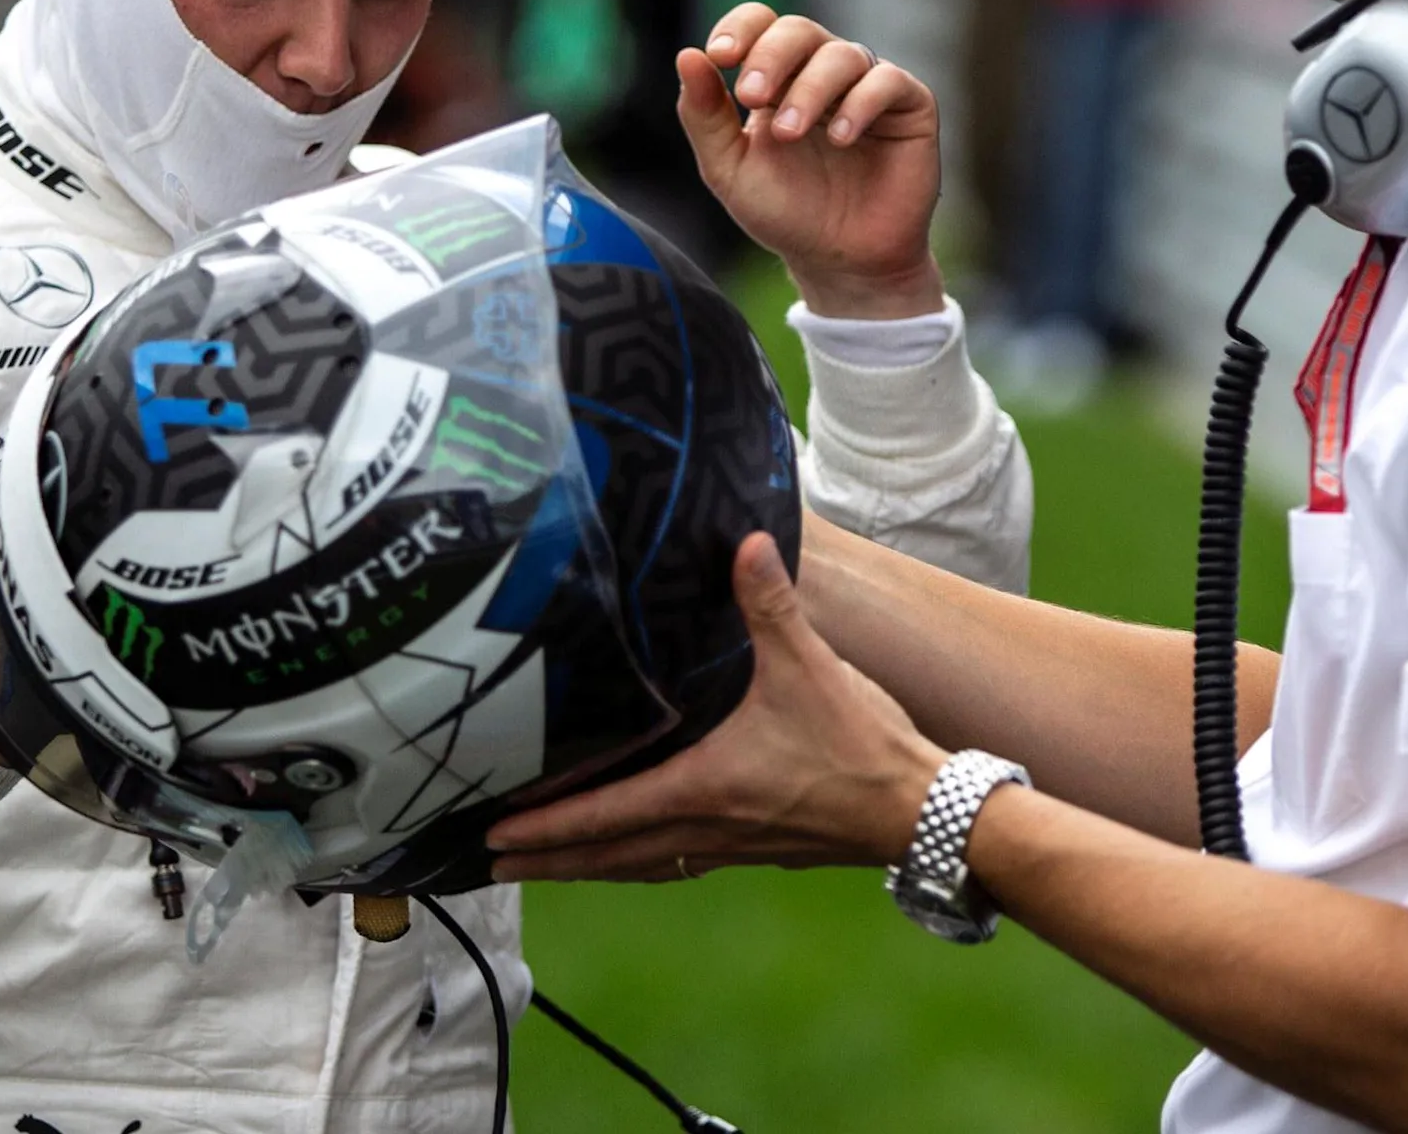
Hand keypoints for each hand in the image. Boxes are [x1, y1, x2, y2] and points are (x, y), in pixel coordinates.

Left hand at [488, 533, 947, 881]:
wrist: (920, 812)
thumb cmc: (862, 746)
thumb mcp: (811, 665)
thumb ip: (770, 603)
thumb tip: (745, 540)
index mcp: (703, 787)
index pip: (603, 813)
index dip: (546, 824)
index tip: (495, 831)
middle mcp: (705, 826)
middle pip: (604, 854)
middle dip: (545, 857)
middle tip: (487, 859)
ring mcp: (729, 845)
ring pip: (636, 865)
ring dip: (584, 867)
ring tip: (541, 866)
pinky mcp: (753, 849)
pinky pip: (673, 863)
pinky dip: (636, 862)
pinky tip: (633, 855)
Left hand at [681, 5, 947, 319]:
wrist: (842, 261)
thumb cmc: (786, 213)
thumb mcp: (730, 168)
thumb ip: (705, 116)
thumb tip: (687, 56)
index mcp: (778, 75)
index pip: (761, 22)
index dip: (740, 28)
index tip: (719, 56)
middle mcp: (823, 71)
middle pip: (799, 29)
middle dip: (771, 57)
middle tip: (751, 96)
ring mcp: (868, 85)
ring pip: (842, 54)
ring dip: (810, 89)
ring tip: (790, 133)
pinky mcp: (910, 106)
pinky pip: (888, 80)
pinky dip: (861, 102)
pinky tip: (841, 138)